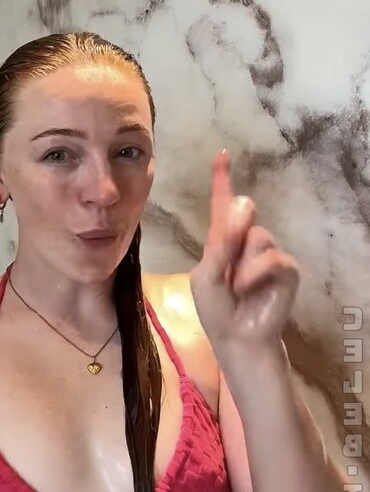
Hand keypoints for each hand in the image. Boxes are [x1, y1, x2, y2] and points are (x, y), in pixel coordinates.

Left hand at [189, 149, 299, 349]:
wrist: (236, 337)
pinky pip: (271, 257)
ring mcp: (268, 253)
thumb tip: (247, 206)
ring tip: (237, 288)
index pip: (222, 206)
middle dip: (232, 230)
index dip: (222, 179)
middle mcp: (246, 241)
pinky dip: (254, 273)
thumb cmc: (216, 309)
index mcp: (222, 241)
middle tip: (226, 265)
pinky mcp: (286, 268)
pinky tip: (249, 289)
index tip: (222, 153)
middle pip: (243, 211)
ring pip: (256, 236)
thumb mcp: (205, 274)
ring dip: (241, 264)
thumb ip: (220, 242)